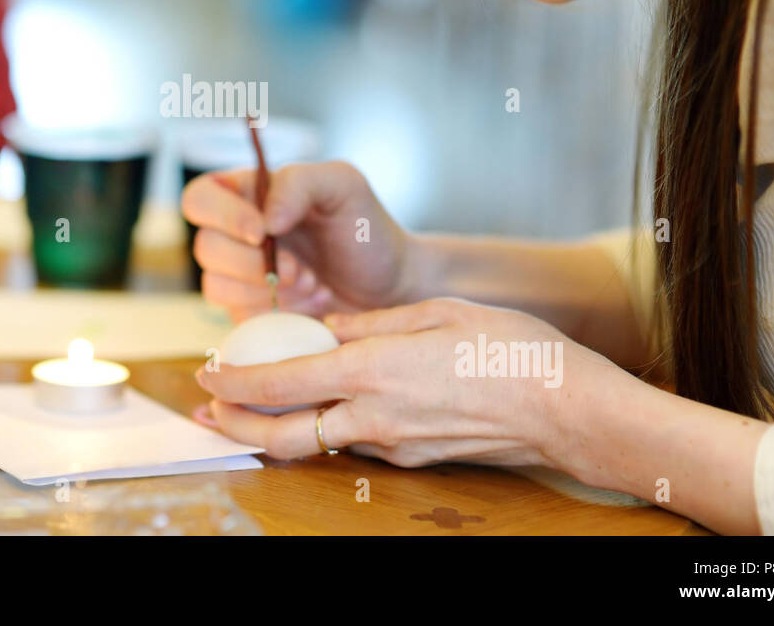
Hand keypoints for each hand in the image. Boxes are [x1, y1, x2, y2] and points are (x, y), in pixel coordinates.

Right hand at [181, 160, 409, 320]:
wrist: (390, 287)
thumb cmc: (365, 230)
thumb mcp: (343, 186)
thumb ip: (299, 183)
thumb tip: (264, 219)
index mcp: (248, 195)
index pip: (200, 198)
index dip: (221, 215)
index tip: (262, 232)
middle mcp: (235, 235)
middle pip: (204, 247)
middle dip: (253, 263)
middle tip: (300, 270)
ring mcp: (238, 278)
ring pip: (215, 286)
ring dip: (267, 291)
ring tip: (313, 286)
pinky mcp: (248, 315)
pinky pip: (237, 318)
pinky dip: (275, 315)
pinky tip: (310, 306)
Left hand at [196, 297, 625, 468]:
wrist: (567, 409)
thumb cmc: (510, 349)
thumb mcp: (436, 312)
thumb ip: (373, 323)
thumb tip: (328, 329)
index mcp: (372, 370)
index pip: (280, 382)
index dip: (234, 382)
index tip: (207, 373)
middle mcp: (373, 416)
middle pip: (282, 436)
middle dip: (234, 428)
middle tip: (205, 416)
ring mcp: (394, 445)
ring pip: (316, 445)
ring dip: (274, 433)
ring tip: (247, 417)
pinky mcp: (415, 460)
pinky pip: (357, 444)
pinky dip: (326, 429)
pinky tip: (324, 409)